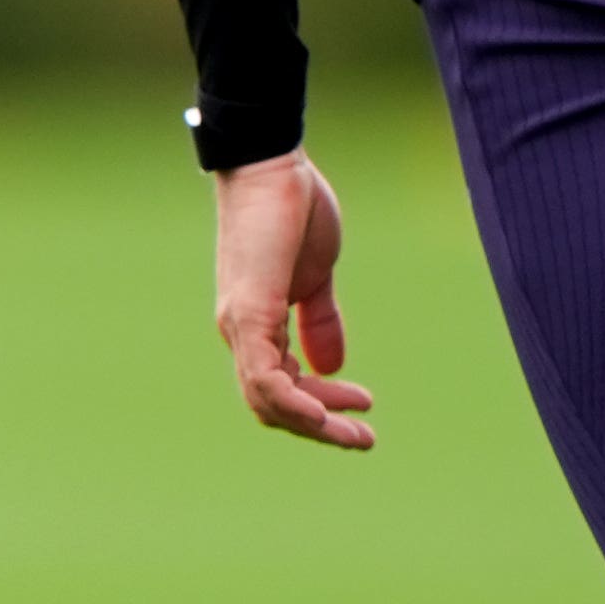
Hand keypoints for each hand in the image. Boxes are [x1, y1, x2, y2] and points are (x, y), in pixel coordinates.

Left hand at [212, 150, 375, 449]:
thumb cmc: (291, 210)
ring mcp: (241, 323)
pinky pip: (265, 376)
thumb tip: (331, 366)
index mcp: (257, 324)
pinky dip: (294, 403)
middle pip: (271, 404)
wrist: (273, 164)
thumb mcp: (315, 276)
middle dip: (319, 427)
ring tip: (357, 435)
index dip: (320, 405)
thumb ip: (320, 319)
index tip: (363, 405)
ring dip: (313, 426)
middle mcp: (240, 332)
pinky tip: (326, 414)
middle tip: (364, 440)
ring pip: (266, 400)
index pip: (281, 387)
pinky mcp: (250, 310)